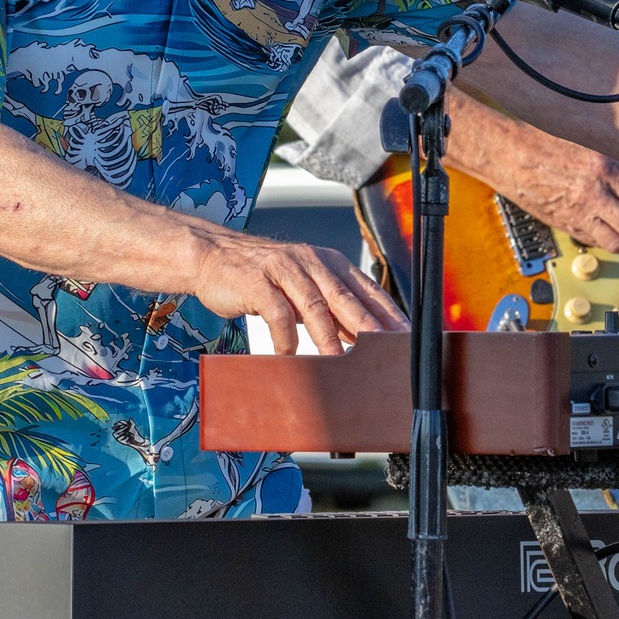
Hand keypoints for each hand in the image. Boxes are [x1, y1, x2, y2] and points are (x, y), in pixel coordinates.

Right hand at [189, 230, 405, 354]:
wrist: (213, 256)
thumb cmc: (262, 276)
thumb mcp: (303, 286)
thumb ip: (331, 306)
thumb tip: (364, 336)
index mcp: (328, 262)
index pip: (366, 288)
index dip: (387, 312)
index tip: (405, 336)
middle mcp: (310, 262)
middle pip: (346, 297)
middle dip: (369, 325)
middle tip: (386, 350)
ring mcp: (284, 270)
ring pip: (314, 306)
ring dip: (329, 338)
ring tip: (341, 363)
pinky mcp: (258, 282)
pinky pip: (277, 314)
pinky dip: (286, 338)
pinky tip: (289, 356)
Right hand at [443, 96, 618, 251]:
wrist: (511, 157)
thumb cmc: (545, 144)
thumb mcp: (589, 145)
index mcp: (603, 168)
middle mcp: (594, 194)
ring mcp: (579, 212)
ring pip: (616, 242)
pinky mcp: (565, 225)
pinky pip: (594, 241)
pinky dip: (607, 242)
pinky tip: (610, 236)